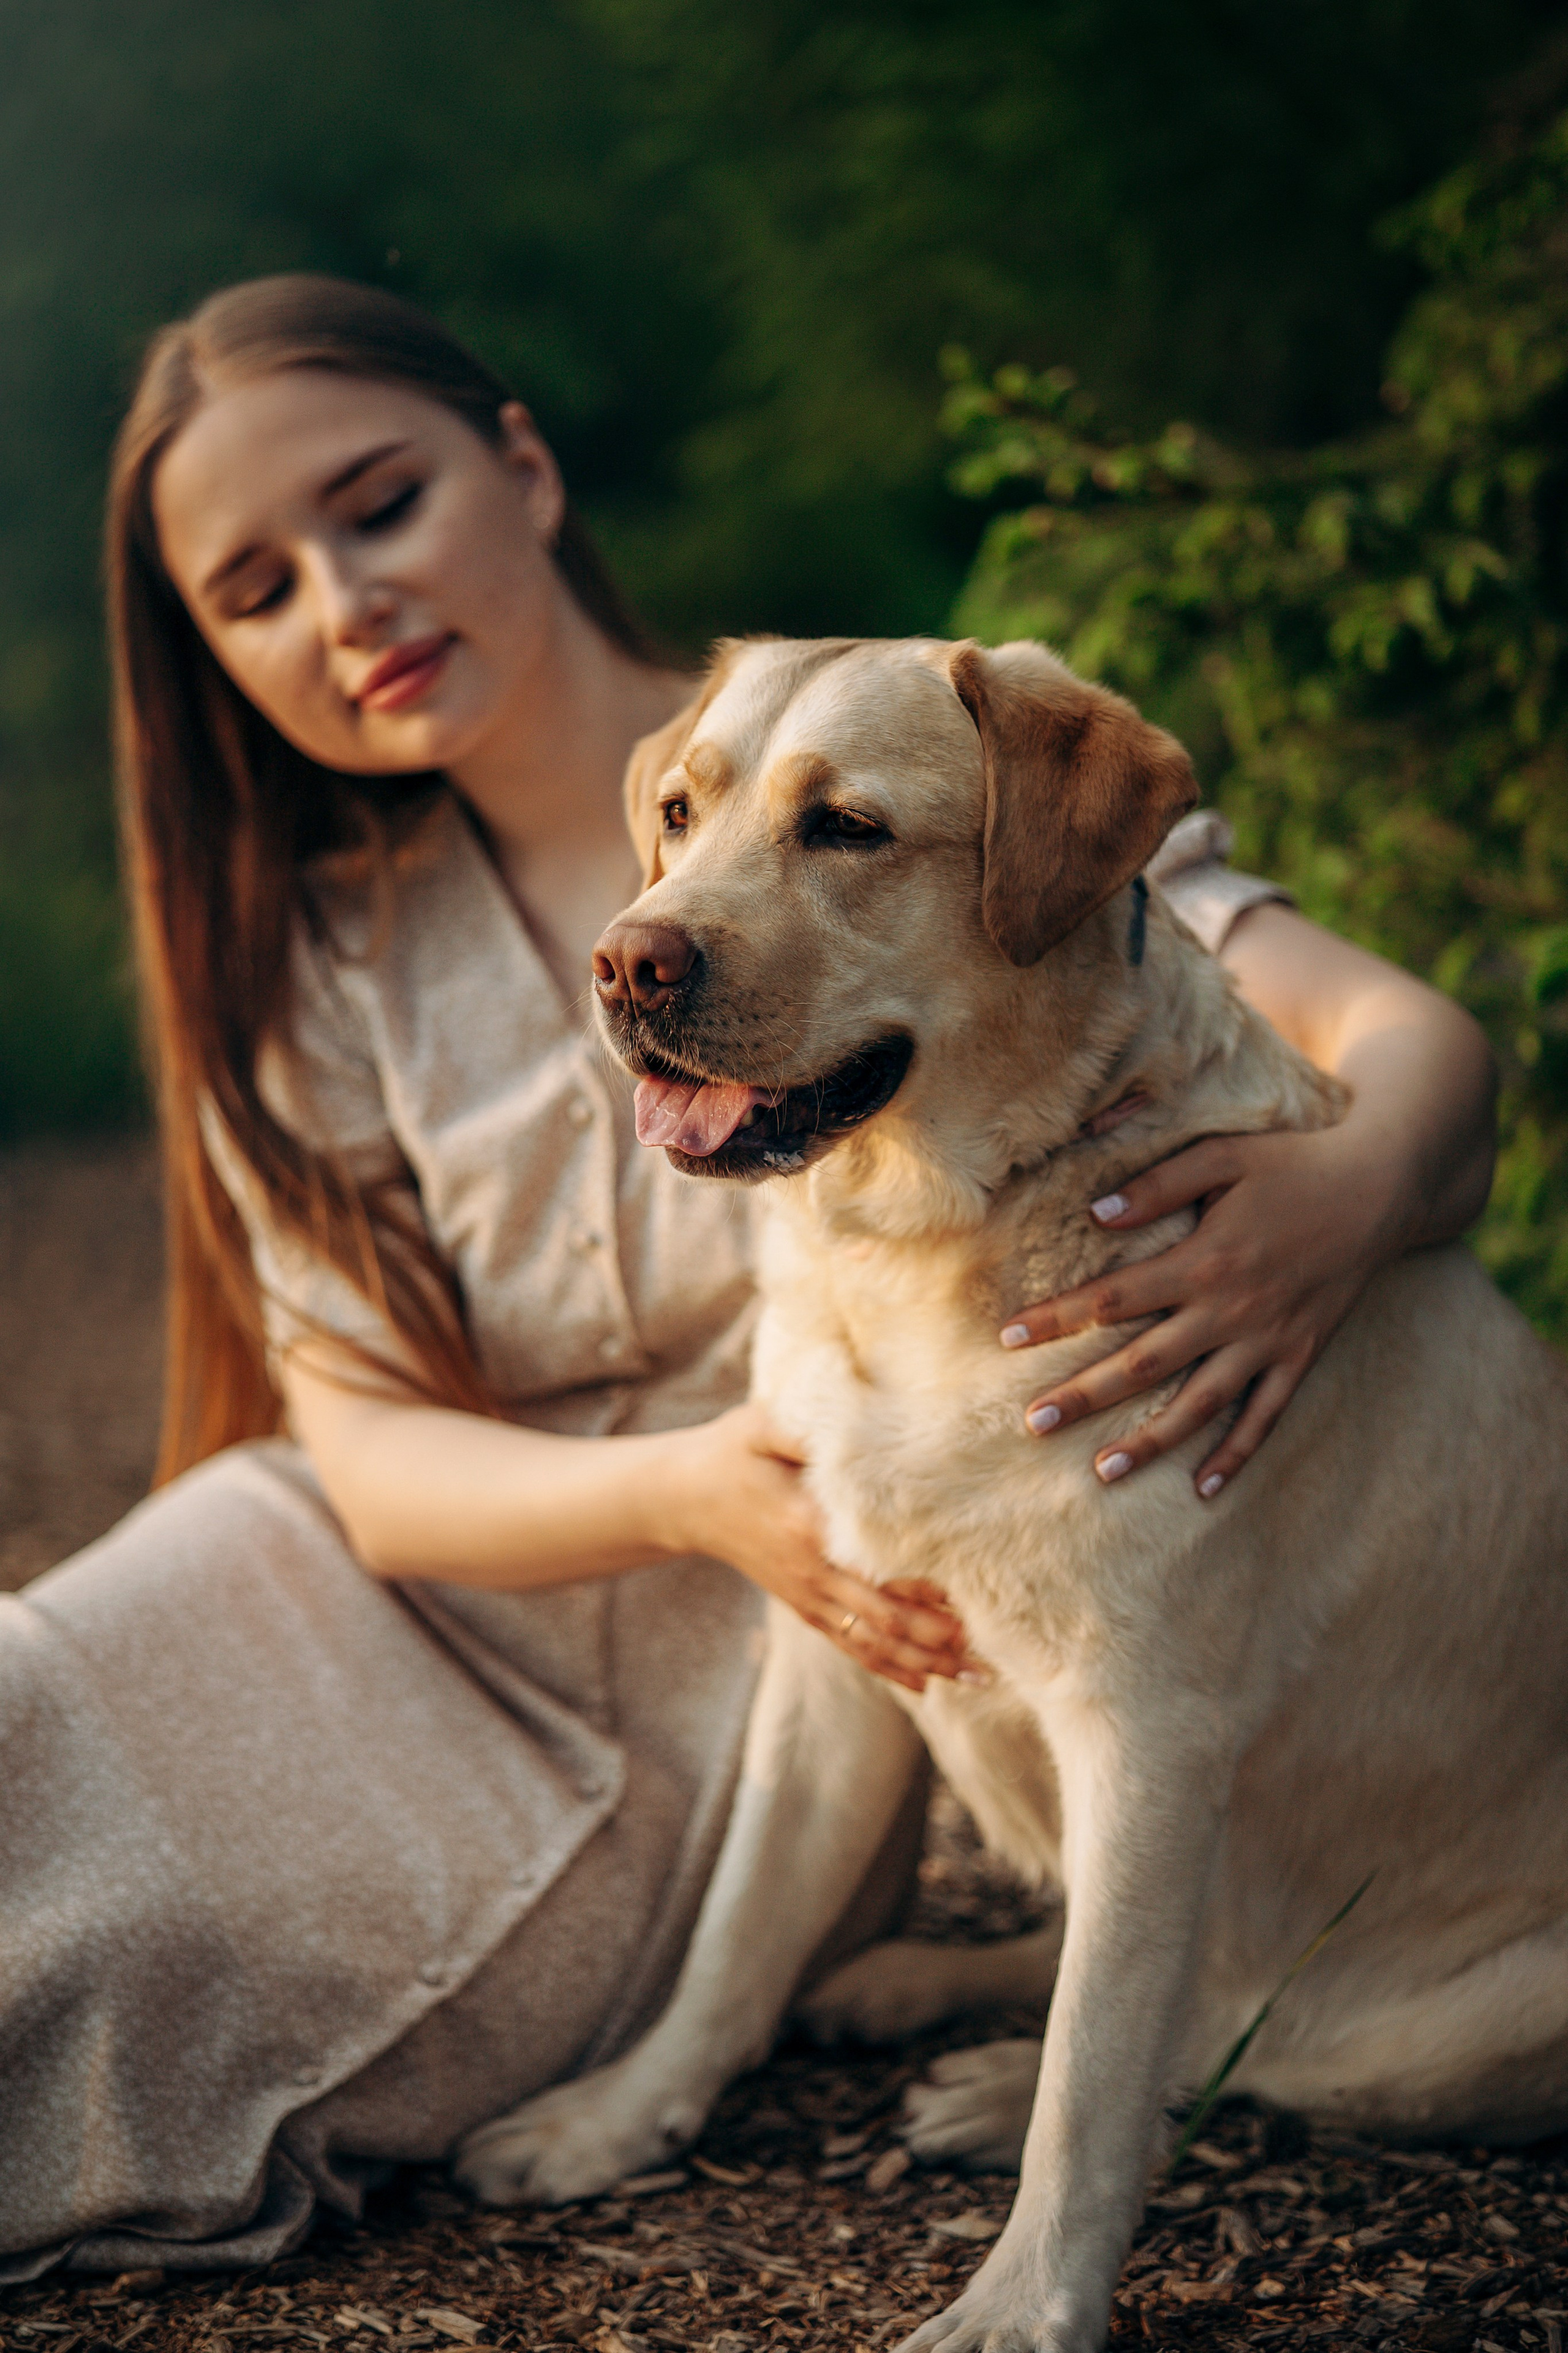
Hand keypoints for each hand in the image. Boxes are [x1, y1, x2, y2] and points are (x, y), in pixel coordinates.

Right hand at [659, 1403, 974, 1692]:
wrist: (683, 1497)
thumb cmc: (732, 1451)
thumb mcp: (765, 1424)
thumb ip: (811, 1430)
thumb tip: (863, 1429)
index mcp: (808, 1524)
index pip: (877, 1564)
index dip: (924, 1584)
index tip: (973, 1591)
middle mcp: (811, 1571)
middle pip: (885, 1617)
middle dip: (940, 1639)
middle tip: (994, 1652)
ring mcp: (807, 1595)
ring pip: (874, 1641)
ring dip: (927, 1662)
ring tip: (978, 1677)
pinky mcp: (802, 1605)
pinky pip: (850, 1645)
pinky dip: (889, 1669)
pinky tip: (925, 1685)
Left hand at [999, 1119, 1402, 1497]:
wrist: (1381, 1188)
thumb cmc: (1293, 1164)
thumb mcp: (1224, 1155)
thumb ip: (1157, 1183)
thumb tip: (1091, 1213)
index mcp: (1203, 1260)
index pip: (1113, 1297)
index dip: (1057, 1318)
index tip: (1007, 1337)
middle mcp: (1231, 1310)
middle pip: (1144, 1363)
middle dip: (1085, 1395)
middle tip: (1032, 1424)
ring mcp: (1268, 1341)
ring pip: (1199, 1405)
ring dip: (1150, 1441)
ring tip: (1101, 1472)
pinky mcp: (1300, 1356)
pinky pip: (1266, 1417)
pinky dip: (1236, 1455)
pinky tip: (1203, 1489)